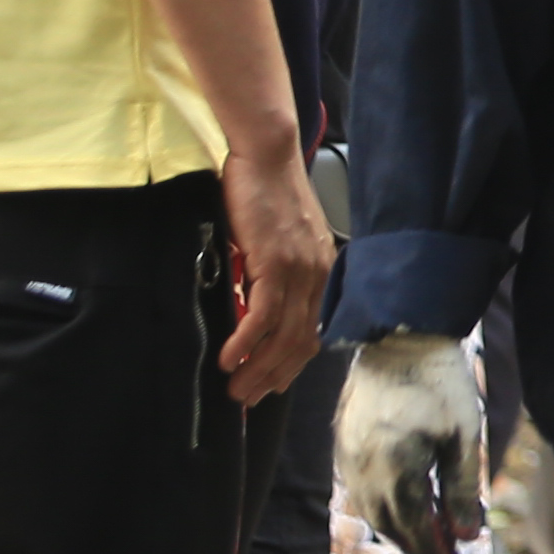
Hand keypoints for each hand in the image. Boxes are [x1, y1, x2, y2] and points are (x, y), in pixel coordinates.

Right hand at [220, 140, 335, 404]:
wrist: (266, 155)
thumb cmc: (265, 193)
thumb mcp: (275, 241)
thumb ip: (273, 275)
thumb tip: (249, 308)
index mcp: (323, 274)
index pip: (313, 333)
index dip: (291, 365)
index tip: (270, 387)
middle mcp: (319, 277)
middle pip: (300, 343)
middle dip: (273, 377)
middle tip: (247, 399)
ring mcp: (301, 271)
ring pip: (283, 336)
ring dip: (258, 368)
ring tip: (235, 389)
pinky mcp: (277, 262)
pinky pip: (263, 315)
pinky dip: (246, 342)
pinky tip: (231, 359)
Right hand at [337, 330, 482, 553]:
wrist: (401, 339)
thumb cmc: (441, 385)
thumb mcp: (463, 437)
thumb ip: (462, 490)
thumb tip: (468, 537)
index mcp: (396, 466)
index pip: (414, 524)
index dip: (433, 548)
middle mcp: (364, 467)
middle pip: (389, 522)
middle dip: (416, 544)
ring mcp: (348, 455)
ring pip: (370, 509)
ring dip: (397, 528)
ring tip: (425, 536)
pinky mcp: (343, 443)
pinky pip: (358, 489)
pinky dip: (381, 505)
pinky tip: (401, 506)